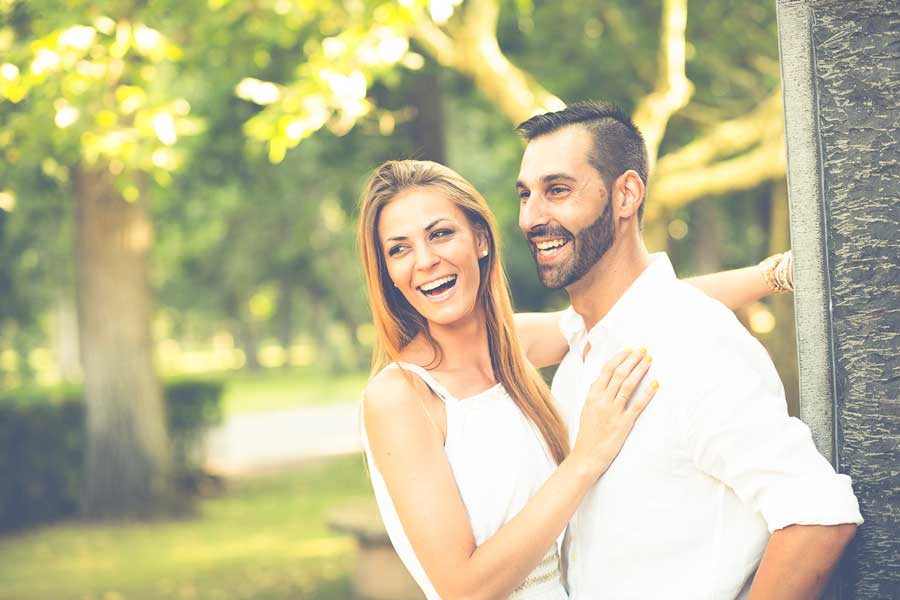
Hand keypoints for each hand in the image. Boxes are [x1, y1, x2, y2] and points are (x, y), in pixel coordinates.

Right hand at [570, 348, 657, 479]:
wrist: (586, 456)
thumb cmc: (588, 433)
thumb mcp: (587, 409)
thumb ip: (596, 394)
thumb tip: (604, 380)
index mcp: (592, 396)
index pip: (606, 370)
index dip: (619, 358)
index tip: (629, 350)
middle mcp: (602, 401)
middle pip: (619, 374)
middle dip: (632, 359)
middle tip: (643, 350)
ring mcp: (613, 411)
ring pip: (628, 385)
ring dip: (639, 370)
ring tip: (649, 360)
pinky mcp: (623, 423)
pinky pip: (637, 405)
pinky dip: (647, 393)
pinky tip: (655, 383)